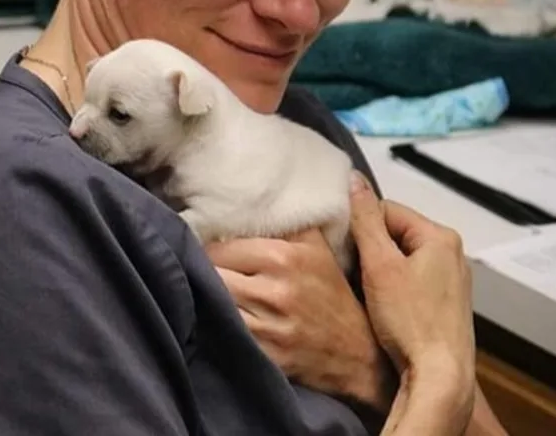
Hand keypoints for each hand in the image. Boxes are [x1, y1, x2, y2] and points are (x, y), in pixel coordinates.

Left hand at [206, 228, 395, 411]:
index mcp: (282, 256)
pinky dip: (217, 323)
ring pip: (214, 303)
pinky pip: (223, 334)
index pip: (219, 246)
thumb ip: (285, 220)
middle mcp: (272, 291)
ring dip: (206, 297)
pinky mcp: (263, 355)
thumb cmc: (331, 293)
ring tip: (205, 291)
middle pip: (211, 274)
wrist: (356, 352)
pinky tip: (218, 316)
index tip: (204, 246)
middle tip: (199, 269)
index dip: (208, 246)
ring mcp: (266, 327)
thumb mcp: (316, 246)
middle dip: (204, 271)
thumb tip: (251, 200)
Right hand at [349, 172, 475, 428]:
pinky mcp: (446, 303)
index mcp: (440, 236)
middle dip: (370, 249)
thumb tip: (353, 177)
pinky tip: (382, 305)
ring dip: (379, 269)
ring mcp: (451, 279)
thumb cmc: (409, 320)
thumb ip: (365, 219)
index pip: (386, 209)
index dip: (360, 227)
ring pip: (401, 257)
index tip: (345, 250)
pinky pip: (411, 279)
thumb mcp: (379, 264)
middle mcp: (452, 253)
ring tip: (365, 290)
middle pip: (394, 233)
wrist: (440, 378)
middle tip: (353, 271)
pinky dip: (393, 286)